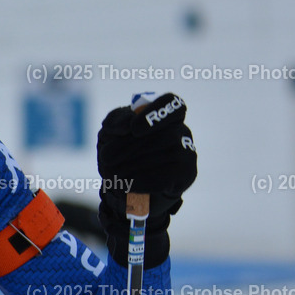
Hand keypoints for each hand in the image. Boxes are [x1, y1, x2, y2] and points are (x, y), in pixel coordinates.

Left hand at [97, 93, 195, 266]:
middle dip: (131, 147)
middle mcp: (180, 131)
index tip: (134, 129)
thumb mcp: (109, 134)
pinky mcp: (188, 173)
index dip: (156, 114)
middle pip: (166, 133)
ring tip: (112, 174)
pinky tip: (128, 184)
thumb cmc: (118, 156)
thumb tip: (129, 125)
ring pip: (168, 152)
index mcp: (162, 116)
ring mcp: (188, 152)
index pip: (172, 103)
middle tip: (106, 159)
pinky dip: (144, 179)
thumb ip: (116, 121)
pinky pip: (169, 174)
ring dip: (134, 164)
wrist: (124, 191)